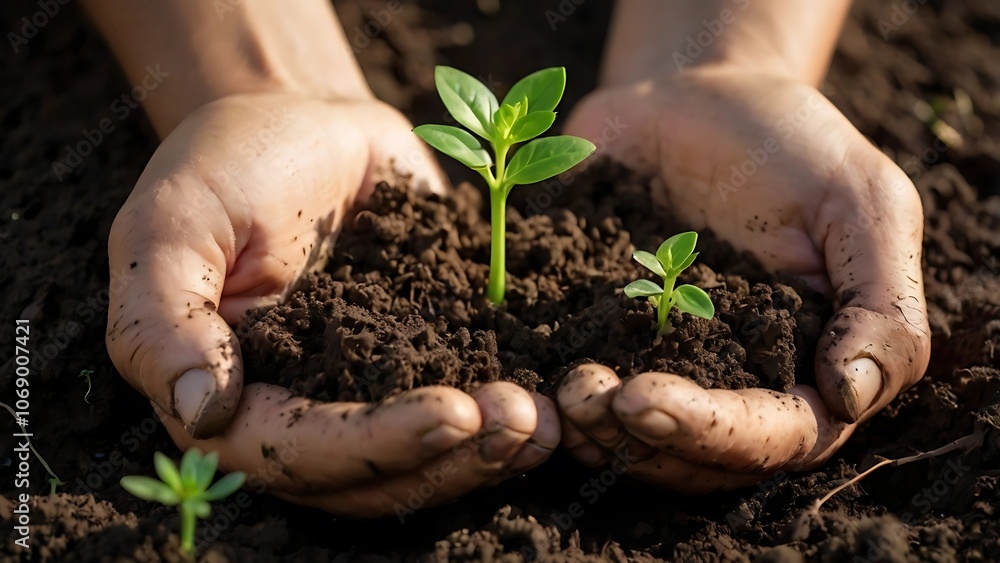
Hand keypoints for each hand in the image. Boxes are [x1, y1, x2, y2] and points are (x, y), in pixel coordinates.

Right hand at [106, 93, 558, 515]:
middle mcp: (304, 410)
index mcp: (235, 398)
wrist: (302, 122)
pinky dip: (509, 411)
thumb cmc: (225, 165)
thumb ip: (166, 321)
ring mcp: (369, 389)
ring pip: (428, 457)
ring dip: (492, 450)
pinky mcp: (424, 357)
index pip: (300, 453)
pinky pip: (465, 400)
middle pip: (376, 477)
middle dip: (453, 457)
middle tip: (523, 421)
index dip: (377, 448)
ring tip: (549, 419)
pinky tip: (558, 396)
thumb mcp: (172, 225)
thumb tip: (202, 413)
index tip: (453, 415)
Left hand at [558, 65, 929, 490]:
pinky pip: (577, 390)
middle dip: (637, 441)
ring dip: (590, 432)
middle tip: (582, 398)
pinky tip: (520, 379)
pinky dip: (549, 399)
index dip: (711, 432)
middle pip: (695, 458)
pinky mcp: (602, 343)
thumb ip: (878, 301)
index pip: (774, 437)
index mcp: (808, 368)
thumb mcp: (862, 202)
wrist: (693, 96)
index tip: (641, 398)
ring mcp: (663, 369)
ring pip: (632, 441)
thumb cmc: (790, 144)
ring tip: (556, 392)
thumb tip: (849, 396)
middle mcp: (735, 385)